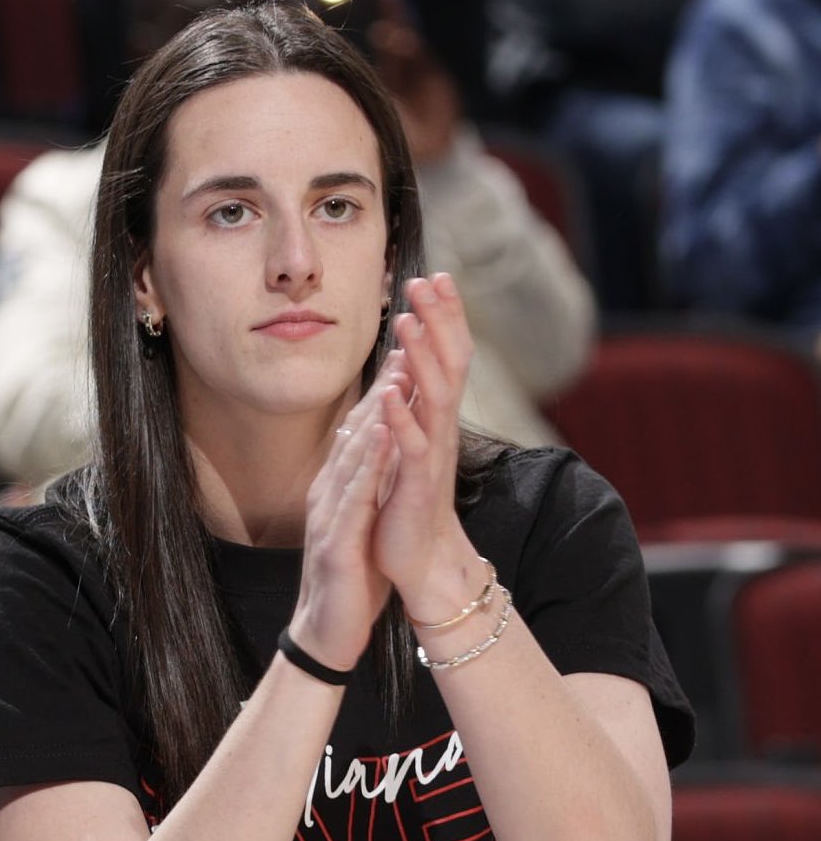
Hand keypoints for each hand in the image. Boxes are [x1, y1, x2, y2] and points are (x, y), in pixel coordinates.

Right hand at [287, 352, 408, 670]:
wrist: (326, 634)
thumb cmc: (350, 579)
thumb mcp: (361, 524)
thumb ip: (366, 488)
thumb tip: (380, 456)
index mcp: (337, 490)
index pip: (362, 432)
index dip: (384, 393)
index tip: (408, 354)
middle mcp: (328, 494)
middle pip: (357, 431)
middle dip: (383, 388)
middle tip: (406, 342)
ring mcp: (328, 516)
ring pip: (354, 455)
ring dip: (376, 413)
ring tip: (399, 374)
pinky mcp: (335, 543)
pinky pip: (354, 497)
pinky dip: (368, 464)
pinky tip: (382, 436)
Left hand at [372, 274, 476, 608]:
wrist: (422, 563)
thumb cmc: (410, 503)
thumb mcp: (411, 447)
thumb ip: (411, 409)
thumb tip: (404, 368)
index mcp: (437, 420)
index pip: (447, 357)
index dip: (444, 318)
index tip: (435, 277)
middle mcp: (442, 431)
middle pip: (451, 364)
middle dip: (440, 321)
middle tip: (429, 279)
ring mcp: (432, 457)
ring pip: (434, 398)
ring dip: (422, 357)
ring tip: (406, 321)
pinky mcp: (416, 485)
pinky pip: (412, 446)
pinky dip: (400, 417)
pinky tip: (389, 390)